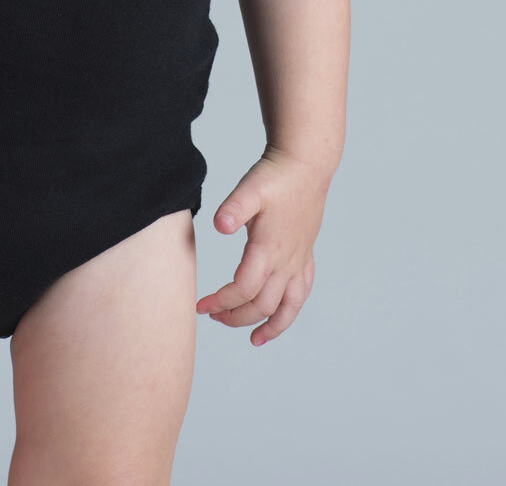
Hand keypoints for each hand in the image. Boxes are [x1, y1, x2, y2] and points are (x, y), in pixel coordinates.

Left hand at [195, 144, 332, 345]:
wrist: (306, 165)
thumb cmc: (275, 176)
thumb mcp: (250, 187)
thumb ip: (234, 208)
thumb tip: (219, 225)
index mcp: (269, 248)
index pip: (244, 289)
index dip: (221, 302)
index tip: (200, 306)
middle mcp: (286, 261)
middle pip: (262, 304)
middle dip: (235, 317)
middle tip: (212, 316)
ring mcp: (298, 260)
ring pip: (287, 307)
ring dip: (269, 325)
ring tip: (253, 339)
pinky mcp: (305, 255)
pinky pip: (301, 294)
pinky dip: (290, 312)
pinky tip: (280, 316)